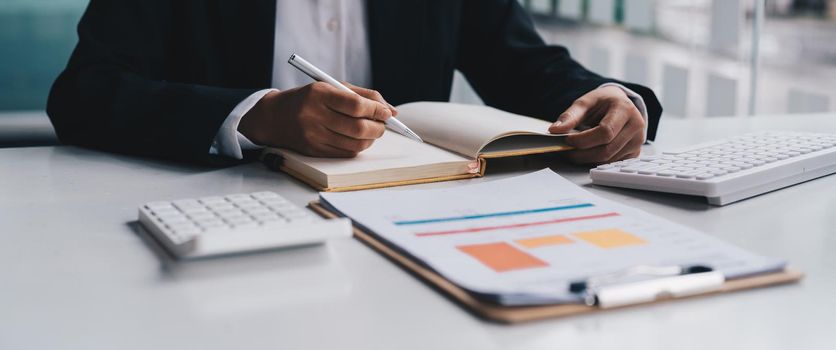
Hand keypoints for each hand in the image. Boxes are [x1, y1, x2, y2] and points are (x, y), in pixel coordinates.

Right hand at [238, 82, 396, 156]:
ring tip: (372, 130)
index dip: (376, 110)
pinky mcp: (314, 151)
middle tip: (383, 123)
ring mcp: (313, 136)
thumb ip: (362, 95)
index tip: (387, 112)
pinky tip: (358, 139)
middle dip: (378, 127)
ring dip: (371, 139)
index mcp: (319, 94)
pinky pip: (346, 153)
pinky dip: (359, 146)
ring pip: (355, 143)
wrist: (274, 117)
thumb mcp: (331, 87)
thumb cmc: (308, 99)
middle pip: (358, 127)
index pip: (355, 105)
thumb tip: (391, 110)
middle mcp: (314, 116)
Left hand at [548, 85, 645, 163]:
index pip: (605, 132)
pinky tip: (588, 153)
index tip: (567, 139)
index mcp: (625, 109)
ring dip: (588, 159)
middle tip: (566, 151)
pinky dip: (597, 161)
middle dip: (583, 153)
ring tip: (575, 151)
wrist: (619, 103)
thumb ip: (570, 116)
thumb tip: (555, 130)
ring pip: (609, 160)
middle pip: (607, 150)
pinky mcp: (634, 152)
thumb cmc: (602, 102)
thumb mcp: (585, 102)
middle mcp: (636, 125)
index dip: (584, 140)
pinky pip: (613, 163)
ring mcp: (638, 141)